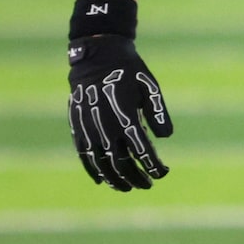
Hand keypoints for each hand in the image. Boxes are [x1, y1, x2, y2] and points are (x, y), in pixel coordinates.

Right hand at [69, 31, 171, 190]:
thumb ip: (158, 113)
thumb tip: (165, 137)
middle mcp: (105, 124)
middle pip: (120, 162)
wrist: (97, 56)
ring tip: (128, 188)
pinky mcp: (77, 126)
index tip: (163, 173)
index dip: (152, 165)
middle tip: (149, 185)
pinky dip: (92, 169)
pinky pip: (83, 153)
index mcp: (126, 115)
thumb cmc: (130, 72)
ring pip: (100, 162)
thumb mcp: (150, 87)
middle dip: (136, 177)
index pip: (141, 149)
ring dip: (115, 179)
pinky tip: (102, 180)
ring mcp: (88, 126)